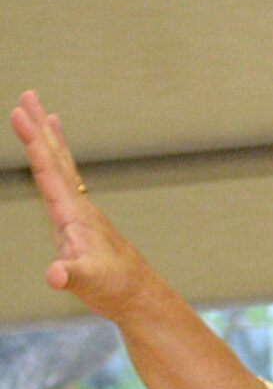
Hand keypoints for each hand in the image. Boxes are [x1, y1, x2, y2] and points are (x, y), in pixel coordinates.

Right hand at [8, 90, 170, 323]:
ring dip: (50, 138)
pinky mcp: (81, 220)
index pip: (49, 169)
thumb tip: (55, 275)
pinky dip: (59, 161)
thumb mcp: (88, 282)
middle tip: (27, 94)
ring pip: (63, 165)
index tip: (19, 113)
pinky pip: (67, 180)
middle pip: (57, 157)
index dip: (33, 141)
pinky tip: (56, 155)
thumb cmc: (114, 287)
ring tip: (41, 110)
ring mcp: (80, 211)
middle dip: (40, 127)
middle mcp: (78, 205)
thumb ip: (70, 277)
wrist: (138, 294)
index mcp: (73, 213)